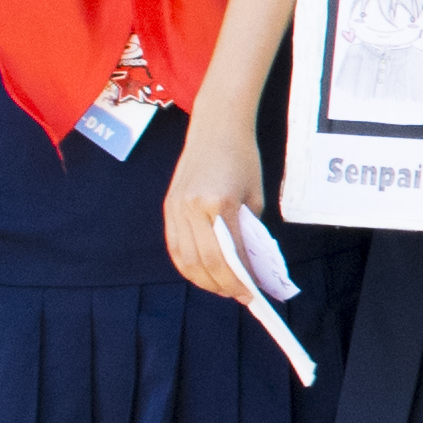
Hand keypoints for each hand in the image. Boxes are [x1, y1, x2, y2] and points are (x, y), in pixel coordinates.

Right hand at [164, 132, 269, 299]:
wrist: (216, 128)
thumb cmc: (243, 159)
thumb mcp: (254, 197)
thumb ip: (248, 232)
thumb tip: (247, 266)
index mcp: (218, 203)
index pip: (229, 255)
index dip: (240, 280)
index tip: (253, 293)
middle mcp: (192, 207)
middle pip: (204, 262)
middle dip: (223, 285)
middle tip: (239, 295)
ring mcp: (175, 208)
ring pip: (184, 259)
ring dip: (203, 280)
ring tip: (221, 288)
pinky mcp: (168, 207)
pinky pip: (174, 246)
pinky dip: (187, 265)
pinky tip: (202, 273)